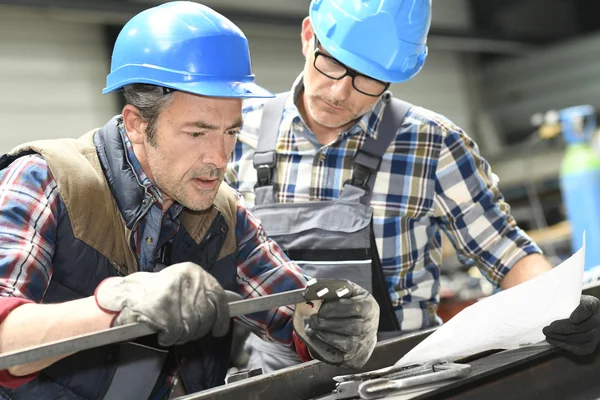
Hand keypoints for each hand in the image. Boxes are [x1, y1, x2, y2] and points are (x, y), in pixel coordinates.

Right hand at [95, 261, 229, 346]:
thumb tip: (221, 311)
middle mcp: (187, 280)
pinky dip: (169, 338)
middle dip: (198, 329)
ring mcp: (174, 294)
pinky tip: (162, 333)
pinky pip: (175, 333)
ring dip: (182, 335)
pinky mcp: (162, 309)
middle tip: (186, 331)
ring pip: (192, 326)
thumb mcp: (182, 284)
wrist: (125, 294)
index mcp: (194, 272)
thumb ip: (200, 295)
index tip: (220, 329)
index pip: (218, 296)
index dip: (222, 317)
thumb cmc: (154, 292)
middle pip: (206, 315)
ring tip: (172, 331)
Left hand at [302, 282, 378, 368]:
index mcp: (370, 307)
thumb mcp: (348, 292)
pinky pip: (341, 355)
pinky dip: (327, 347)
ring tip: (313, 329)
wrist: (364, 329)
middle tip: (312, 320)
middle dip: (326, 323)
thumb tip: (312, 289)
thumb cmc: (352, 306)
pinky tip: (319, 339)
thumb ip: (334, 288)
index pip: (354, 308)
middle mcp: (371, 327)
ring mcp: (365, 345)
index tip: (321, 309)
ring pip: (345, 343)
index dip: (335, 309)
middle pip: (350, 327)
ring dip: (324, 336)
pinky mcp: (357, 359)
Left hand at [543, 295, 599, 355]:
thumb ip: (560, 300)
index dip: (581, 314)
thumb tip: (543, 302)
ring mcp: (596, 334)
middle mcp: (598, 319)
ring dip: (562, 337)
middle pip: (584, 326)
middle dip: (566, 328)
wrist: (574, 316)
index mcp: (592, 304)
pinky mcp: (590, 345)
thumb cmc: (567, 306)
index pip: (588, 307)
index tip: (572, 319)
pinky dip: (564, 345)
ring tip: (547, 333)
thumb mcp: (566, 298)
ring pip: (582, 338)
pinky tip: (552, 340)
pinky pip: (579, 348)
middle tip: (550, 327)